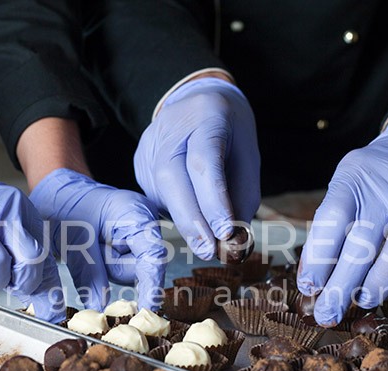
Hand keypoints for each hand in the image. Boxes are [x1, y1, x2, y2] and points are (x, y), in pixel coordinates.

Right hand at [0, 141, 63, 321]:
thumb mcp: (4, 232)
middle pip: (29, 261)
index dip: (42, 287)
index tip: (47, 313)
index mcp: (22, 211)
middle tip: (3, 280)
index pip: (44, 257)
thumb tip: (51, 307)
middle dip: (17, 282)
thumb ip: (27, 265)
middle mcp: (3, 211)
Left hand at [29, 169, 165, 310]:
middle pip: (142, 267)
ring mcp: (139, 235)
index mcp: (136, 213)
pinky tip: (94, 251)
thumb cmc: (65, 204)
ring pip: (130, 272)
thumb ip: (89, 273)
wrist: (58, 193)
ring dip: (107, 268)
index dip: (151, 285)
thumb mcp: (72, 240)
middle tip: (90, 251)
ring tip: (89, 246)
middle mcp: (145, 224)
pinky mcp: (130, 246)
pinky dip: (106, 267)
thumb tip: (100, 306)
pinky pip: (122, 269)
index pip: (154, 255)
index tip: (146, 308)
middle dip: (113, 268)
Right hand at [134, 77, 260, 258]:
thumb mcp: (248, 155)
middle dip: (191, 220)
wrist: (195, 102)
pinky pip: (158, 196)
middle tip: (209, 251)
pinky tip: (191, 215)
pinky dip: (177, 213)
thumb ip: (243, 196)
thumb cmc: (229, 131)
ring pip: (164, 193)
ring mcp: (148, 147)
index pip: (204, 161)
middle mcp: (169, 130)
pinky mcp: (139, 164)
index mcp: (205, 116)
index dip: (213, 199)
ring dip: (187, 222)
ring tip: (208, 239)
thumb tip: (235, 241)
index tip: (225, 232)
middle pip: (172, 178)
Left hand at [298, 113, 387, 325]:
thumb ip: (329, 229)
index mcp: (354, 180)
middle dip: (340, 289)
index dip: (317, 261)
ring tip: (363, 299)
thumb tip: (309, 282)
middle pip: (361, 249)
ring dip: (377, 287)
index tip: (309, 288)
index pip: (330, 223)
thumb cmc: (375, 178)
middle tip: (328, 314)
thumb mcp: (345, 186)